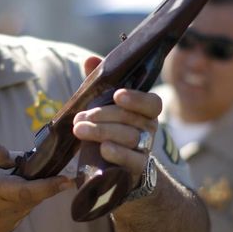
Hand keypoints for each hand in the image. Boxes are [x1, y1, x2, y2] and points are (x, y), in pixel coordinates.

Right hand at [0, 144, 73, 231]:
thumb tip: (19, 158)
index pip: (29, 190)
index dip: (50, 186)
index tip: (68, 180)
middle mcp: (3, 212)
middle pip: (32, 197)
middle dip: (34, 183)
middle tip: (22, 171)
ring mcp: (4, 226)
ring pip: (26, 206)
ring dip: (22, 194)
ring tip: (1, 185)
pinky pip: (18, 215)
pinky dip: (14, 205)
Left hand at [72, 56, 161, 184]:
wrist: (112, 171)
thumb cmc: (108, 132)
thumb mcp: (101, 107)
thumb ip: (99, 84)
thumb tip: (91, 60)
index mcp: (144, 112)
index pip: (152, 103)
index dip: (137, 98)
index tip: (117, 95)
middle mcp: (148, 130)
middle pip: (132, 119)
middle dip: (104, 115)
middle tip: (81, 117)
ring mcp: (144, 150)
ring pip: (130, 137)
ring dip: (102, 132)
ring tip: (80, 129)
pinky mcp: (137, 170)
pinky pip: (133, 161)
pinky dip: (118, 153)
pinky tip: (103, 148)